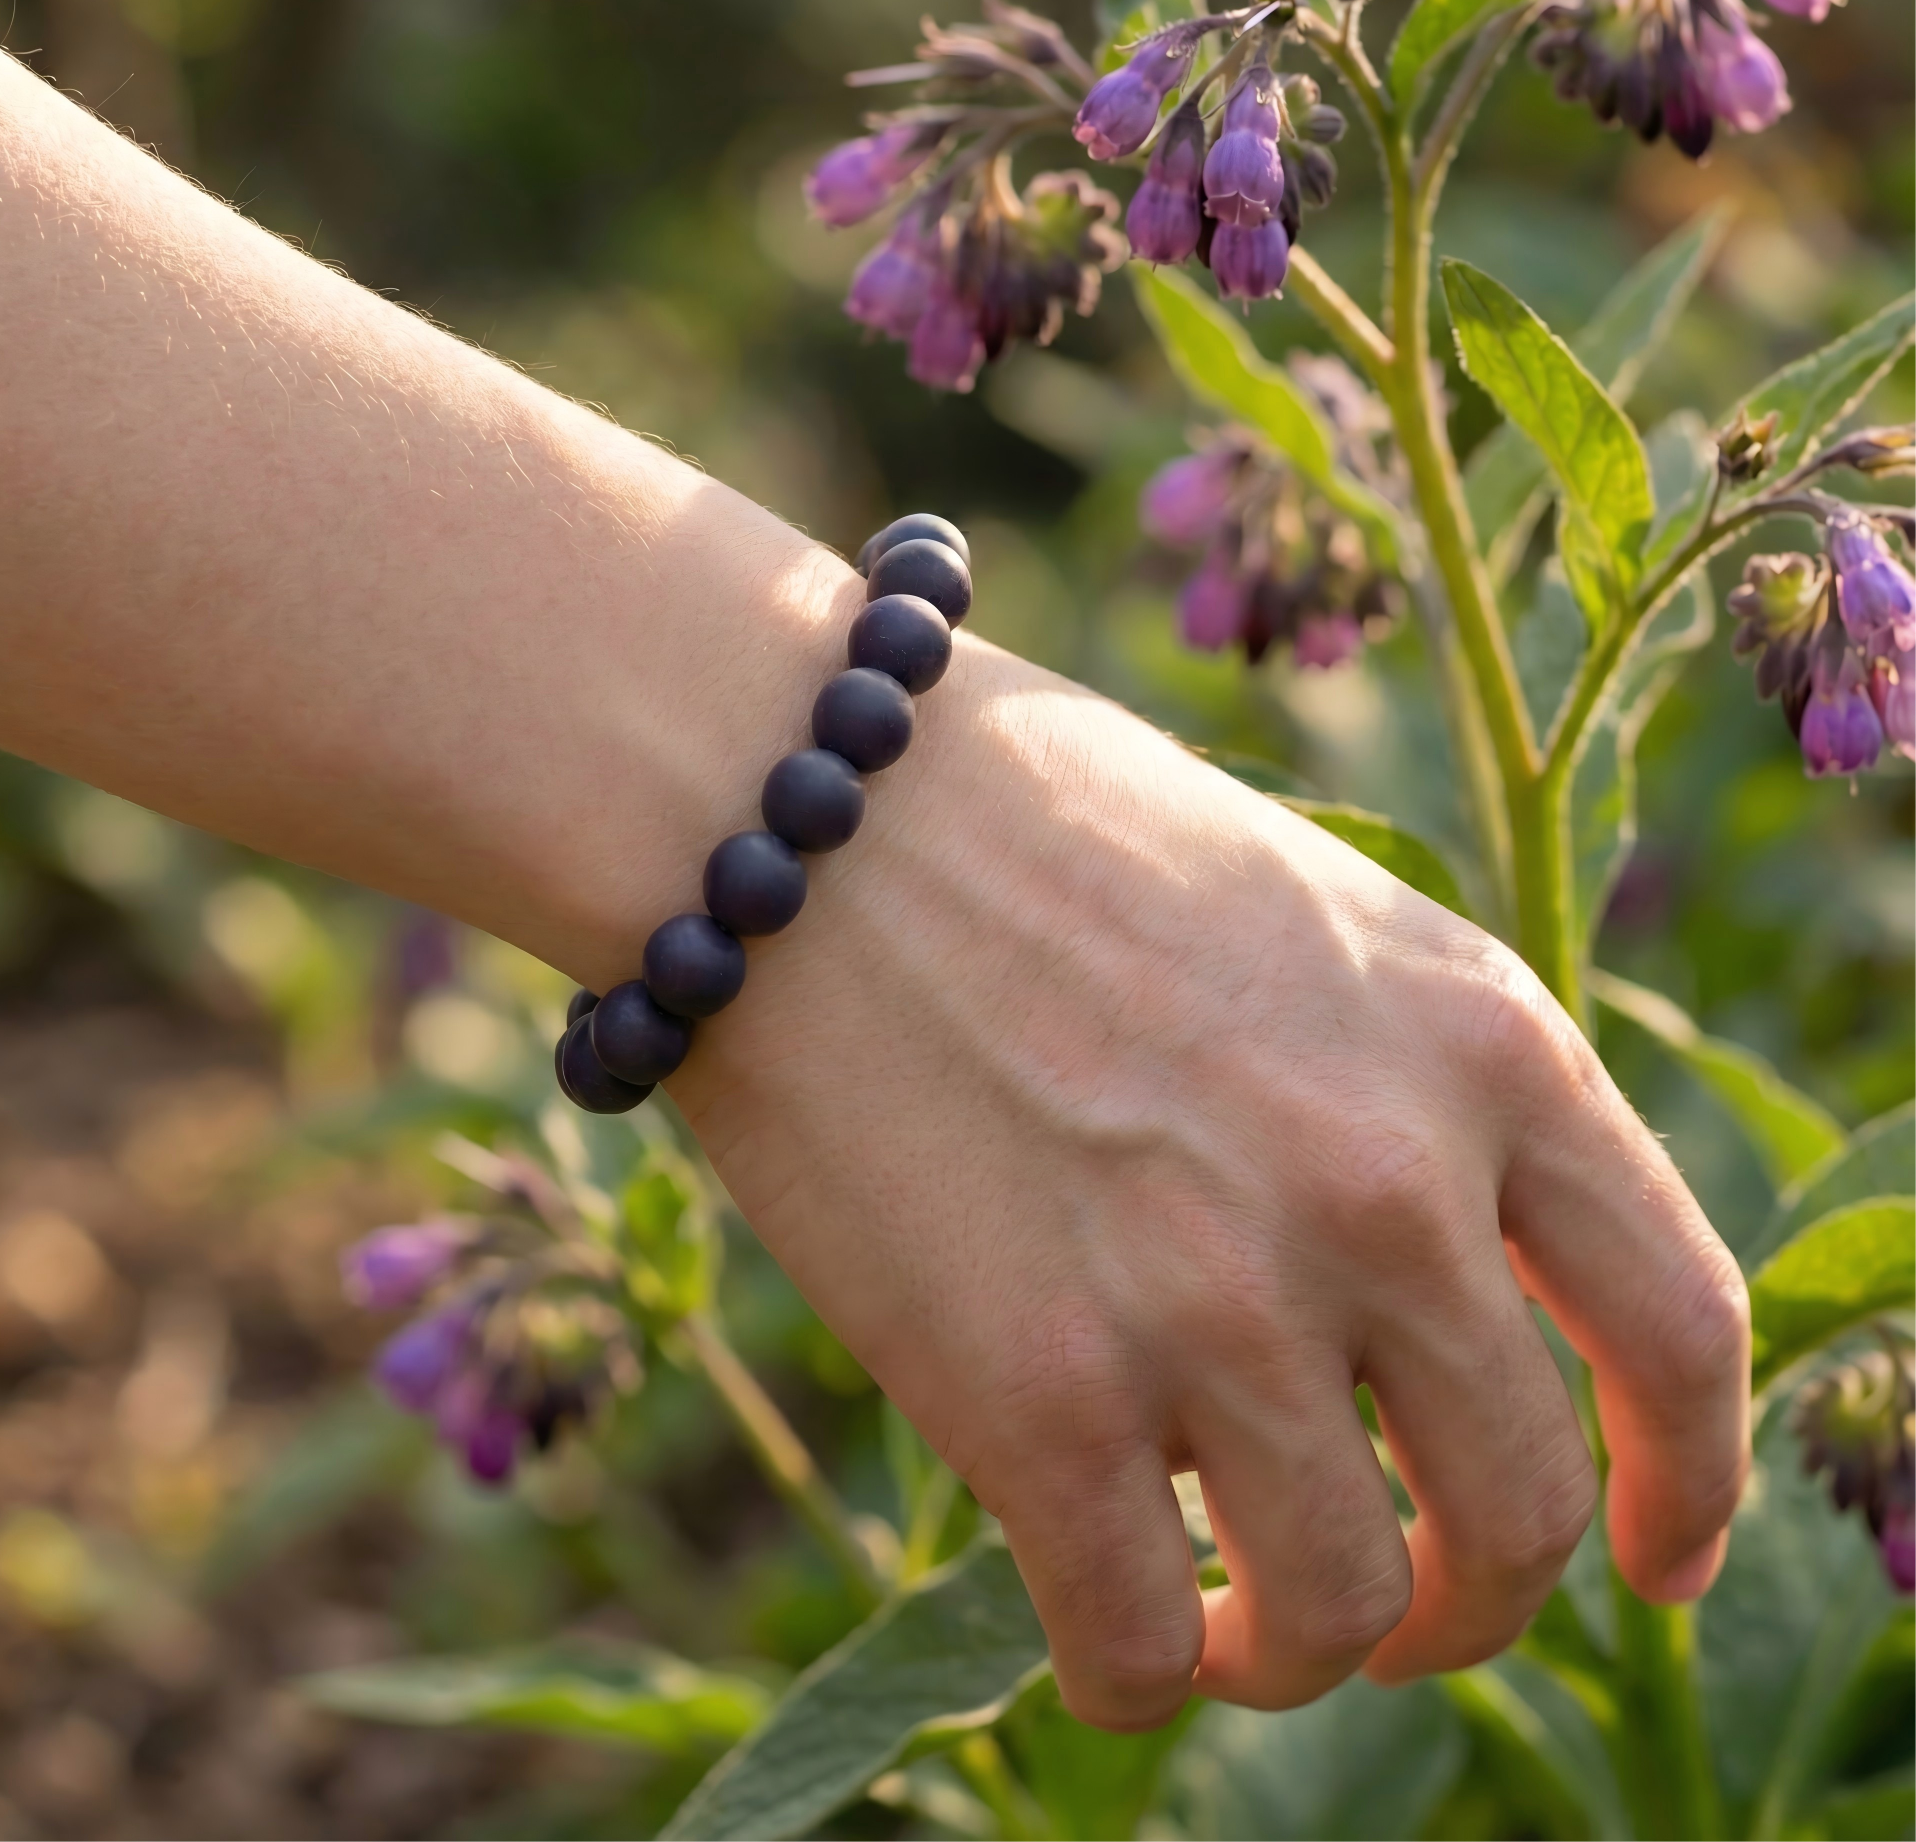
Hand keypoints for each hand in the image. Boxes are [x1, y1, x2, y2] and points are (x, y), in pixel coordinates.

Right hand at [676, 633, 1750, 1728]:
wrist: (795, 806)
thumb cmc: (1029, 834)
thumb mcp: (1306, 917)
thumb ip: (1415, 1094)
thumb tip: (1443, 1301)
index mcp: (1483, 1042)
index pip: (1679, 1325)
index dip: (1687, 1480)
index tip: (1655, 1562)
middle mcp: (1388, 1187)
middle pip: (1520, 1512)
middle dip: (1471, 1603)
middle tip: (1399, 1607)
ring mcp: (1220, 1302)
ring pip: (1345, 1614)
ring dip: (1299, 1652)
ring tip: (1232, 1619)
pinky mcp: (1040, 1401)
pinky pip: (1142, 1651)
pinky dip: (1143, 1675)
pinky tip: (1115, 1624)